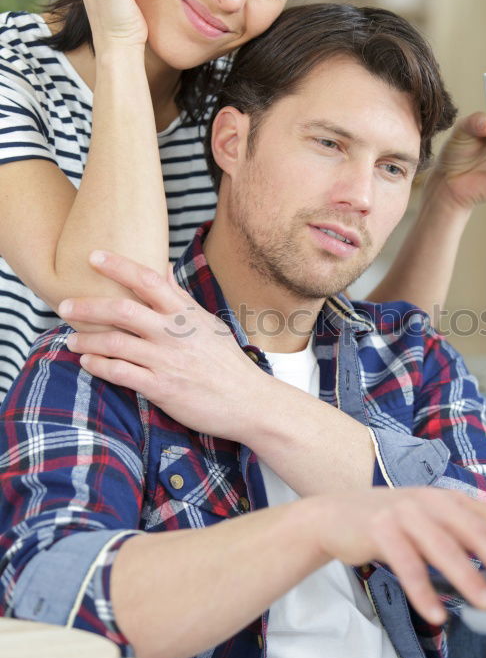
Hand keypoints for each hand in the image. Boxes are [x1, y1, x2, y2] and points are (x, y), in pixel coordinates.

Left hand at [59, 251, 260, 439]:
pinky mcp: (162, 388)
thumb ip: (181, 298)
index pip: (148, 280)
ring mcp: (167, 361)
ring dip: (87, 339)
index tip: (93, 256)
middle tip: (64, 305)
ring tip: (70, 340)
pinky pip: (121, 373)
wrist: (250, 402)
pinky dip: (99, 366)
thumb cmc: (228, 363)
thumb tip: (164, 268)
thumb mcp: (208, 323)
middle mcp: (174, 333)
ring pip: (115, 342)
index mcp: (186, 314)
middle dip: (88, 305)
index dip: (119, 265)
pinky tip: (87, 362)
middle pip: (122, 310)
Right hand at [317, 485, 485, 624]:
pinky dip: (424, 592)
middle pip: (470, 529)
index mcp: (445, 498)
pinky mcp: (380, 531)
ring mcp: (403, 514)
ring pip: (442, 548)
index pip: (485, 511)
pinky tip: (437, 614)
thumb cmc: (392, 522)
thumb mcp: (430, 520)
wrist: (334, 515)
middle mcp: (428, 501)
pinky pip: (407, 566)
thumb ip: (468, 530)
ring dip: (469, 579)